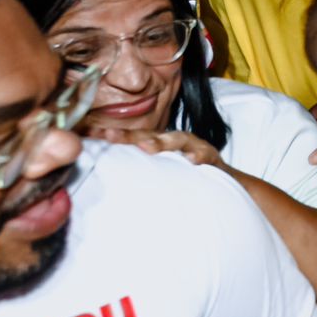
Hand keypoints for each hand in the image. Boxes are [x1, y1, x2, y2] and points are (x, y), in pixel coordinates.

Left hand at [94, 127, 223, 167]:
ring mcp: (196, 148)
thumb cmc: (189, 178)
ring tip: (148, 147)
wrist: (227, 183)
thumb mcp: (164, 171)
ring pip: (178, 141)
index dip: (113, 136)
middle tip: (109, 136)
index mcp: (161, 145)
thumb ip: (141, 170)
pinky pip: (206, 157)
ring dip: (162, 143)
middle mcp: (176, 142)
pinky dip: (199, 157)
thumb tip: (106, 176)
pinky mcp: (213, 159)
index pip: (134, 138)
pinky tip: (193, 161)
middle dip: (130, 136)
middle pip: (151, 136)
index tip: (89, 133)